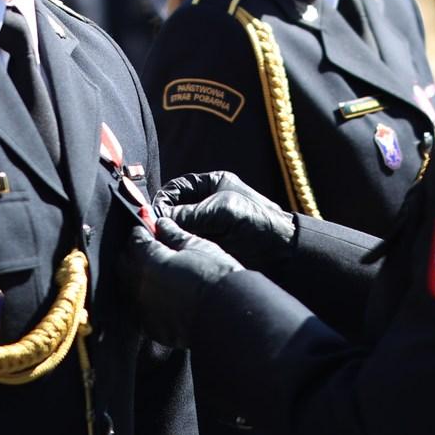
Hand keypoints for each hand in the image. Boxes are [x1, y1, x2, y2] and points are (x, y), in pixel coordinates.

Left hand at [130, 219, 242, 347]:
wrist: (227, 316)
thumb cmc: (216, 277)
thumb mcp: (198, 247)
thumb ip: (174, 234)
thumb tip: (161, 224)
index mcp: (148, 260)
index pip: (134, 240)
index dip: (142, 232)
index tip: (149, 229)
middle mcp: (139, 285)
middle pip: (125, 263)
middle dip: (135, 253)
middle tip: (151, 248)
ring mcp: (143, 309)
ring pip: (129, 287)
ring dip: (138, 277)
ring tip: (158, 273)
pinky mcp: (151, 327)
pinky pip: (140, 309)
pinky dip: (146, 300)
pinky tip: (162, 296)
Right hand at [157, 172, 295, 271]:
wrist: (281, 248)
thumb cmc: (257, 219)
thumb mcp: (221, 209)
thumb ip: (189, 213)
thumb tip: (160, 220)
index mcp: (213, 184)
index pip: (179, 187)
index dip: (165, 198)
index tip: (153, 212)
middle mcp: (209, 202)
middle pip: (177, 207)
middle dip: (165, 217)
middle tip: (154, 229)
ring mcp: (210, 223)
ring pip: (180, 227)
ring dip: (171, 233)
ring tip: (162, 241)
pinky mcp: (211, 242)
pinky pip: (189, 242)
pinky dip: (180, 245)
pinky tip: (175, 250)